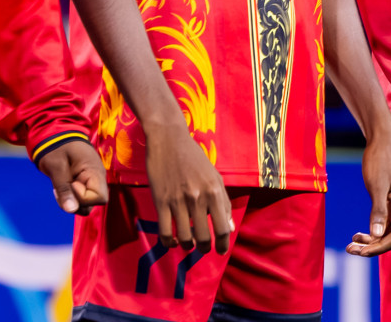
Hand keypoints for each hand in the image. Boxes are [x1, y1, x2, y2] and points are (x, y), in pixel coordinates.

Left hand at [36, 140, 108, 215]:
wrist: (55, 134)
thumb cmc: (56, 148)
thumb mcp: (57, 168)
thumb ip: (64, 189)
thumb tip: (71, 210)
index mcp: (95, 172)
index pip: (100, 198)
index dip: (83, 197)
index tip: (71, 184)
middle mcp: (97, 178)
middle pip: (93, 204)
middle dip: (75, 202)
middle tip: (60, 189)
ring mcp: (92, 180)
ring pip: (86, 203)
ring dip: (72, 200)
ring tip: (60, 187)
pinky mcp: (85, 180)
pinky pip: (81, 196)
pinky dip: (71, 195)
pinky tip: (62, 184)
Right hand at [144, 122, 231, 252]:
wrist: (169, 139)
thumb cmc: (194, 158)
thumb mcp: (215, 177)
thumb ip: (223, 203)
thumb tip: (229, 228)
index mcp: (214, 191)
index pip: (223, 227)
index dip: (223, 244)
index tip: (221, 251)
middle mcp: (198, 198)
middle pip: (203, 237)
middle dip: (204, 248)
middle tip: (203, 248)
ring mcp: (178, 201)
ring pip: (185, 237)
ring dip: (187, 246)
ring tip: (188, 244)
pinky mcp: (161, 201)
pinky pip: (165, 232)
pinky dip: (169, 243)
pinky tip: (173, 241)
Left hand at [347, 136, 390, 256]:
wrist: (381, 141)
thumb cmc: (379, 160)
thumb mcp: (377, 186)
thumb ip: (378, 211)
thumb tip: (376, 235)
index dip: (379, 247)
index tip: (360, 252)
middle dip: (372, 247)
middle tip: (350, 250)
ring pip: (386, 232)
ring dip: (370, 241)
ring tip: (351, 244)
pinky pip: (384, 224)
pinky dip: (371, 231)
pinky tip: (358, 234)